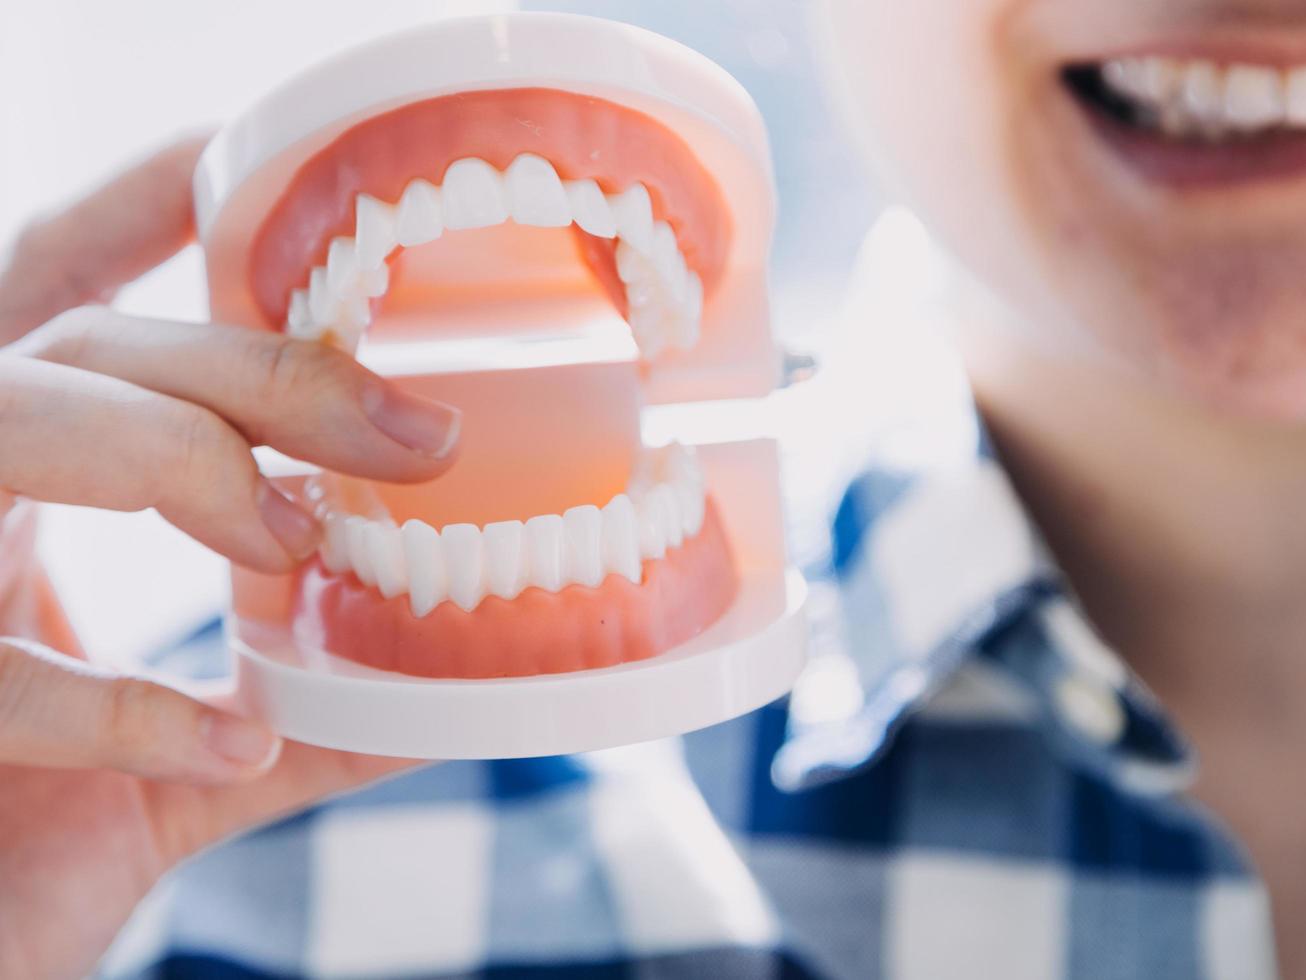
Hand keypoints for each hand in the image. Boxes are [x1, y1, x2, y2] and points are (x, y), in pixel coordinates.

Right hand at [0, 138, 457, 978]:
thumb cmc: (25, 836)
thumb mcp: (178, 761)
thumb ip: (303, 713)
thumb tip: (456, 685)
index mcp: (5, 493)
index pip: (56, 311)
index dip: (127, 217)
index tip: (233, 162)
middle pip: (85, 352)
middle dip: (258, 373)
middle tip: (420, 439)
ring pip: (11, 425)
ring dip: (176, 463)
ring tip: (296, 543)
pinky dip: (124, 703)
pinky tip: (230, 742)